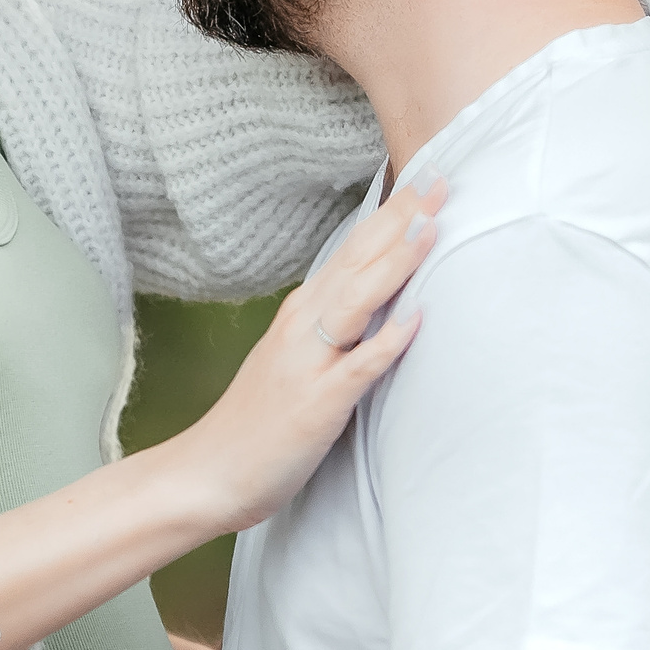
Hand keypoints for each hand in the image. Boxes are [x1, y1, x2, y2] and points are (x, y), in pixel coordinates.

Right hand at [170, 174, 442, 531]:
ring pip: (357, 301)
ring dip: (395, 263)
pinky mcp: (316, 403)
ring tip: (431, 227)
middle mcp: (303, 327)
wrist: (208, 472)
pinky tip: (416, 319)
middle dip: (400, 219)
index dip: (390, 214)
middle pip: (357, 260)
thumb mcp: (296, 361)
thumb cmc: (258, 423)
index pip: (352, 251)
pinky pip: (357, 367)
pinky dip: (387, 341)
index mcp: (302, 314)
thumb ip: (333, 330)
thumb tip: (378, 304)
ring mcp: (308, 363)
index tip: (426, 177)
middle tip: (441, 177)